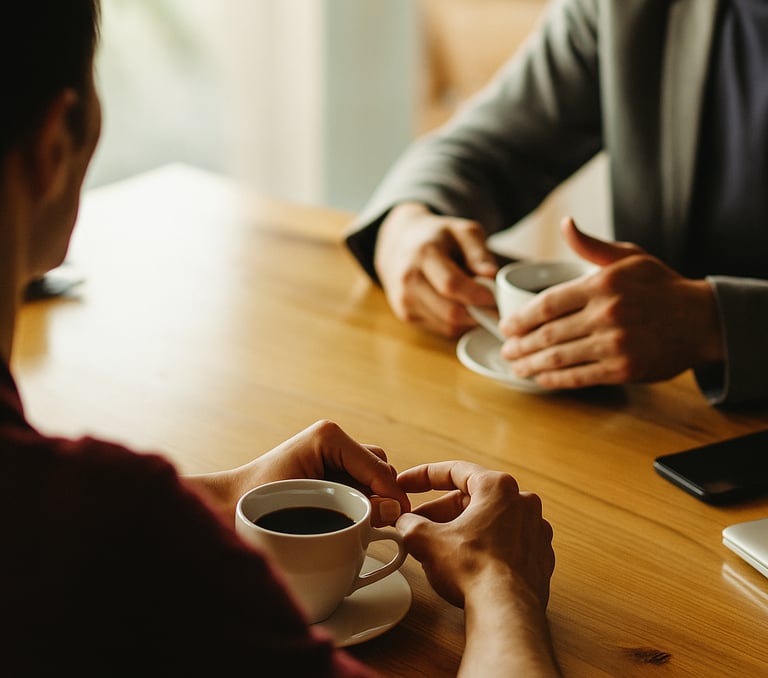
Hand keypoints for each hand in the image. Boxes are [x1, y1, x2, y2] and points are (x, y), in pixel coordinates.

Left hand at [188, 420, 409, 526]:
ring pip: (373, 474)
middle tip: (379, 525)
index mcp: (329, 438)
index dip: (392, 494)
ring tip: (362, 523)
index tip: (402, 520)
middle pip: (380, 466)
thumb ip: (351, 509)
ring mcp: (332, 453)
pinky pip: (359, 482)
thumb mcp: (308, 506)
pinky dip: (361, 499)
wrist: (228, 507)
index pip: (376, 466)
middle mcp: (333, 439)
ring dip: (372, 497)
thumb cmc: (256, 506)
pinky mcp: (329, 468)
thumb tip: (391, 510)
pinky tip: (351, 519)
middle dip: (382, 494)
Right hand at [374, 202, 497, 336]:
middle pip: (451, 312)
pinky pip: (441, 329)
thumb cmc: (437, 236)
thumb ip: (479, 252)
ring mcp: (405, 301)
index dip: (477, 295)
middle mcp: (409, 281)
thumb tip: (492, 275)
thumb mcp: (462, 231)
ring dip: (469, 320)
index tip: (495, 296)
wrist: (398, 242)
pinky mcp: (406, 316)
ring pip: (448, 326)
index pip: (451, 284)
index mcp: (424, 255)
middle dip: (478, 312)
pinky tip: (460, 305)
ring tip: (477, 302)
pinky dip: (457, 323)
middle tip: (494, 306)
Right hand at [396, 461, 553, 608]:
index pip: (455, 471)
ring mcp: (535, 530)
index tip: (408, 484)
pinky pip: (506, 542)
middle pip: (472, 498)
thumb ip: (410, 524)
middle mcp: (522, 503)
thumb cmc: (474, 570)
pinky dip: (485, 546)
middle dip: (441, 511)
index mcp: (498, 487)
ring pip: (490, 520)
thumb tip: (404, 523)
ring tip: (438, 546)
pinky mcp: (539, 556)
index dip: (424, 476)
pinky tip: (466, 562)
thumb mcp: (426, 540)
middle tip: (418, 523)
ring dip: (462, 529)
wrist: (505, 610)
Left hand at [499, 217, 724, 388]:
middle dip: (521, 344)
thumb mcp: (629, 257)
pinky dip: (555, 380)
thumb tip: (565, 225)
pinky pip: (580, 376)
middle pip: (549, 333)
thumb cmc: (661, 286)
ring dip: (531, 364)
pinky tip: (540, 378)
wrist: (702, 319)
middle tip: (506, 349)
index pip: (548, 303)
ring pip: (560, 357)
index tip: (506, 326)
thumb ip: (591, 245)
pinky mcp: (624, 369)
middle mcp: (607, 314)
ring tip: (516, 366)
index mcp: (602, 285)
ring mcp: (615, 344)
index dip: (521, 318)